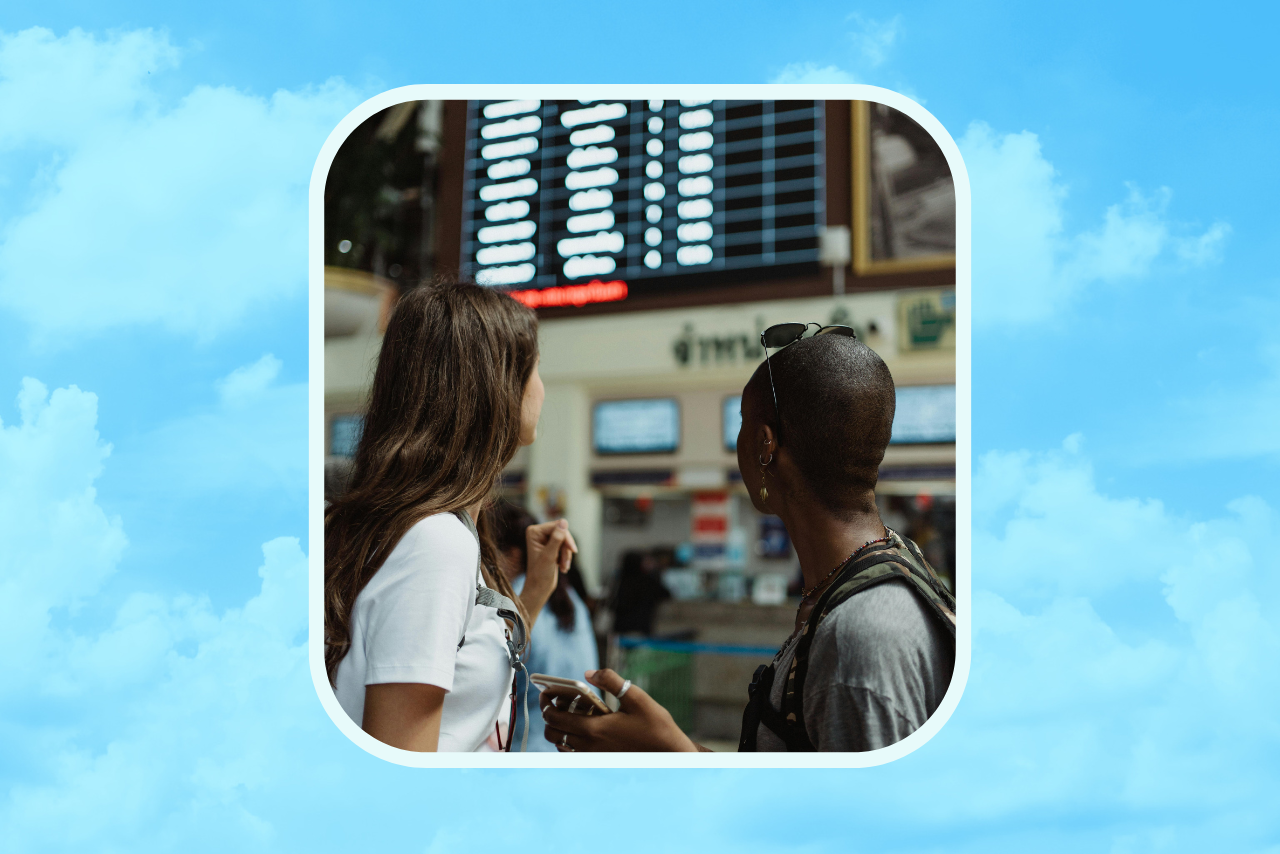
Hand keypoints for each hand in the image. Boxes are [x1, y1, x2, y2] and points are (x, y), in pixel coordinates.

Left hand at [524, 519, 576, 598]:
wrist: (539, 589)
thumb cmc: (540, 574)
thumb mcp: (550, 555)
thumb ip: (557, 538)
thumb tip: (564, 521)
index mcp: (534, 532)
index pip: (557, 527)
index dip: (566, 538)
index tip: (573, 551)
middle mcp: (538, 533)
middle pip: (562, 533)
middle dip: (566, 549)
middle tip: (566, 563)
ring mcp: (544, 539)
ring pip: (565, 541)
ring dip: (566, 555)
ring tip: (564, 568)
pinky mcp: (550, 546)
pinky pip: (564, 546)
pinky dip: (565, 557)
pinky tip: (563, 567)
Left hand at [540, 668, 697, 751]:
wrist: (669, 754)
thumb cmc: (655, 726)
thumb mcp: (636, 697)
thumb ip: (611, 681)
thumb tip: (589, 673)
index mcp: (595, 729)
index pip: (554, 719)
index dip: (545, 704)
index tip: (545, 693)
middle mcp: (590, 746)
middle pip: (552, 733)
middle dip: (548, 716)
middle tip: (554, 702)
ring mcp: (594, 756)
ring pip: (561, 745)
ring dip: (558, 729)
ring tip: (568, 714)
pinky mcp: (600, 761)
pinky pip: (573, 754)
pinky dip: (568, 741)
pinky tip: (581, 729)